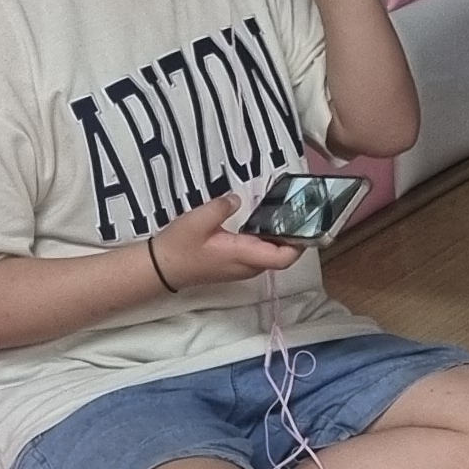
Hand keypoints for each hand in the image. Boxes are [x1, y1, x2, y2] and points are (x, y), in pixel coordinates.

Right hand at [151, 186, 298, 290]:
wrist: (162, 268)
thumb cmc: (179, 246)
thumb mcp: (198, 220)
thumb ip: (222, 207)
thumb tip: (238, 199)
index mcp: (243, 255)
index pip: (283, 258)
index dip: (299, 243)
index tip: (305, 223)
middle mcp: (248, 267)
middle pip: (282, 257)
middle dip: (293, 236)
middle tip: (296, 210)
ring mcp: (242, 268)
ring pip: (271, 256)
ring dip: (280, 239)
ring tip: (283, 213)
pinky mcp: (236, 265)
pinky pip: (260, 255)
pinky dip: (267, 241)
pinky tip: (263, 222)